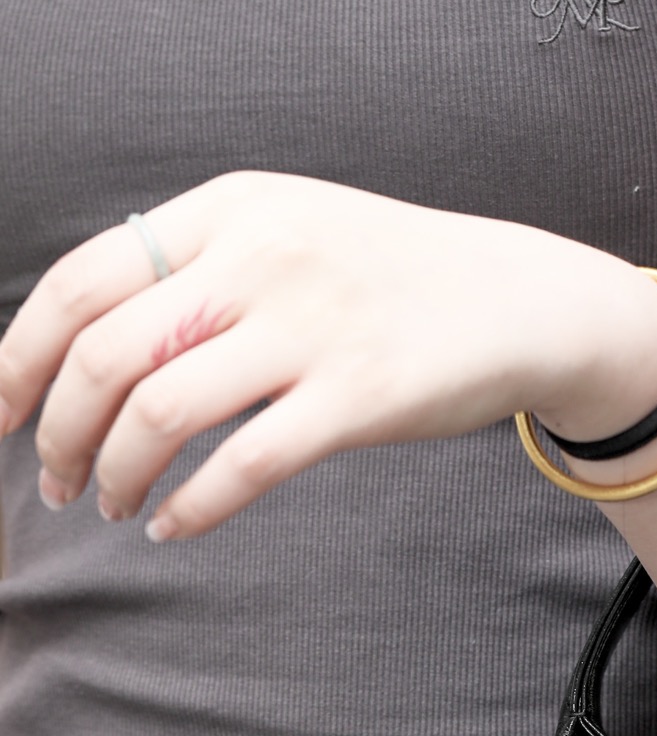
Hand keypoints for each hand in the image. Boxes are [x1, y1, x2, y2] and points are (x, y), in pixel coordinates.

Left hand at [0, 172, 656, 538]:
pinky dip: (191, 507)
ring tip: (115, 503)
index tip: (0, 410)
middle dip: (55, 428)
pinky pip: (242, 464)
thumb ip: (201, 265)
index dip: (19, 355)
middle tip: (55, 477)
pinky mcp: (360, 397)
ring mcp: (312, 326)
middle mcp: (262, 258)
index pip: (83, 279)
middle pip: (104, 349)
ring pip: (158, 409)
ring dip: (115, 473)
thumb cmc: (395, 279)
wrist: (524, 300)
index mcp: (232, 210)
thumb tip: (92, 335)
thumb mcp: (293, 231)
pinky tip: (176, 526)